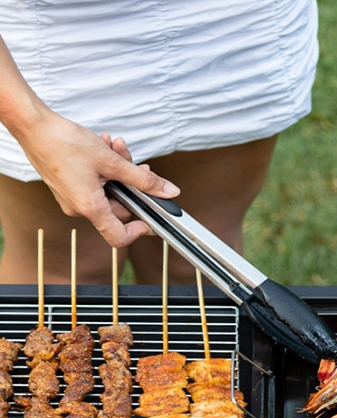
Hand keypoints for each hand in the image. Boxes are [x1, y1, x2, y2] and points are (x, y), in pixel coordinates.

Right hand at [15, 107, 179, 247]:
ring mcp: (72, 198)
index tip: (151, 216)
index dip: (139, 230)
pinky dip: (104, 168)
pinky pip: (95, 183)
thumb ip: (143, 180)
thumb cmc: (63, 142)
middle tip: (136, 163)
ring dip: (118, 169)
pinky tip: (104, 147)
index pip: (119, 237)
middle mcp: (79, 208)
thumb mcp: (112, 161)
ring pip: (108, 190)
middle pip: (118, 206)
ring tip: (117, 146)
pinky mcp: (68, 187)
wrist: (32, 125)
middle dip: (131, 184)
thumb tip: (168, 192)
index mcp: (90, 208)